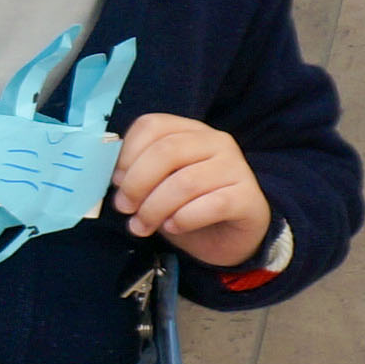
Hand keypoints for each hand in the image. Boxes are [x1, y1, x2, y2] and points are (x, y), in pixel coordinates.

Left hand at [112, 113, 271, 265]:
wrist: (227, 239)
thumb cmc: (186, 207)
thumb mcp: (156, 186)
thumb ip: (137, 175)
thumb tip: (117, 179)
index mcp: (189, 131)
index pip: (152, 125)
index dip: (126, 154)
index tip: (116, 181)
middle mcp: (216, 142)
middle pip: (166, 151)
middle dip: (136, 184)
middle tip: (125, 208)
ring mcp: (236, 167)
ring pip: (185, 182)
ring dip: (154, 208)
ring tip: (142, 226)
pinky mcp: (248, 196)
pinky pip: (211, 205)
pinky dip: (183, 219)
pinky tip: (173, 227)